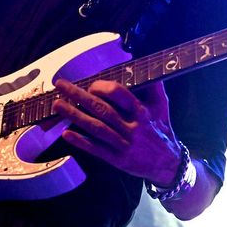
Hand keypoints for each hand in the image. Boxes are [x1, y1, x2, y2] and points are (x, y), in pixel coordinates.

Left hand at [52, 79, 180, 184]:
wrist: (169, 163)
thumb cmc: (162, 130)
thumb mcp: (162, 106)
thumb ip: (153, 86)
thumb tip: (143, 63)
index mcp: (142, 112)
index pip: (120, 95)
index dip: (103, 88)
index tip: (90, 84)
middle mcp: (132, 127)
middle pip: (103, 109)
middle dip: (79, 96)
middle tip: (61, 85)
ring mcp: (124, 144)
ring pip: (96, 128)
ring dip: (75, 116)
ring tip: (58, 105)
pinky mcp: (118, 160)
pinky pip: (97, 149)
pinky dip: (82, 142)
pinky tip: (66, 134)